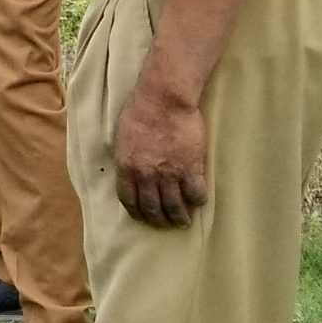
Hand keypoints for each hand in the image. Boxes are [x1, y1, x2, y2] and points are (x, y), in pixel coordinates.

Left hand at [114, 80, 209, 226]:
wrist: (163, 99)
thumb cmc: (140, 111)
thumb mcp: (122, 137)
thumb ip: (126, 157)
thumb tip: (128, 170)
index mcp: (126, 167)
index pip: (129, 199)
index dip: (137, 212)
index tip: (143, 216)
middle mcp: (146, 175)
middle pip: (153, 208)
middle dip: (160, 219)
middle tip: (167, 223)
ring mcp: (169, 174)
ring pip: (175, 206)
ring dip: (180, 217)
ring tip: (184, 220)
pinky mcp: (191, 168)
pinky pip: (196, 193)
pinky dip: (198, 200)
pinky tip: (199, 200)